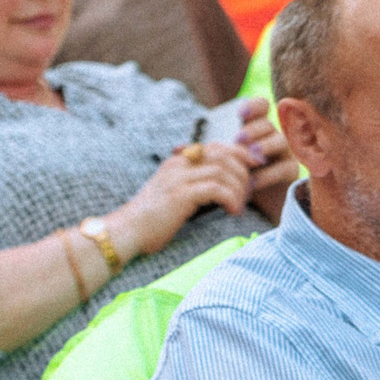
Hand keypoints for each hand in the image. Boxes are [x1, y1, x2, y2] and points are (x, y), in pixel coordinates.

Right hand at [116, 142, 253, 255]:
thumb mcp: (171, 195)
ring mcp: (179, 178)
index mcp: (177, 162)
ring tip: (240, 204)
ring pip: (223, 171)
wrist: (126, 232)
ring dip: (239, 188)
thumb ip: (191, 185)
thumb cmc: (150, 220)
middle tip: (251, 190)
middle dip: (243, 170)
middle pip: (223, 154)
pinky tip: (233, 211)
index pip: (215, 147)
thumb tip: (219, 189)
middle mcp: (178, 164)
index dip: (239, 154)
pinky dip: (231, 199)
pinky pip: (216, 189)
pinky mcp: (181, 195)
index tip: (253, 168)